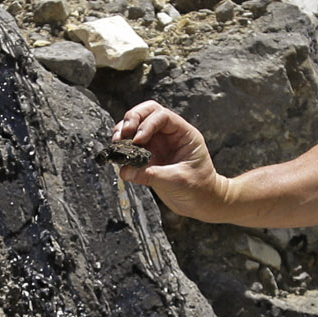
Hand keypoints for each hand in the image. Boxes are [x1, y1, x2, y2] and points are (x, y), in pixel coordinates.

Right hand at [112, 100, 236, 222]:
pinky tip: (117, 155)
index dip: (147, 124)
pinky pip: (131, 145)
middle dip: (132, 119)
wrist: (201, 203)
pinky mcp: (148, 156)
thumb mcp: (177, 181)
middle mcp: (170, 134)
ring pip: (136, 126)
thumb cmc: (198, 189)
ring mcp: (158, 144)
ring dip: (123, 131)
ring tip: (116, 144)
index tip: (137, 140)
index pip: (162, 116)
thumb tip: (125, 171)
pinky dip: (122, 146)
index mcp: (184, 134)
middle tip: (121, 135)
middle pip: (147, 112)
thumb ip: (151, 175)